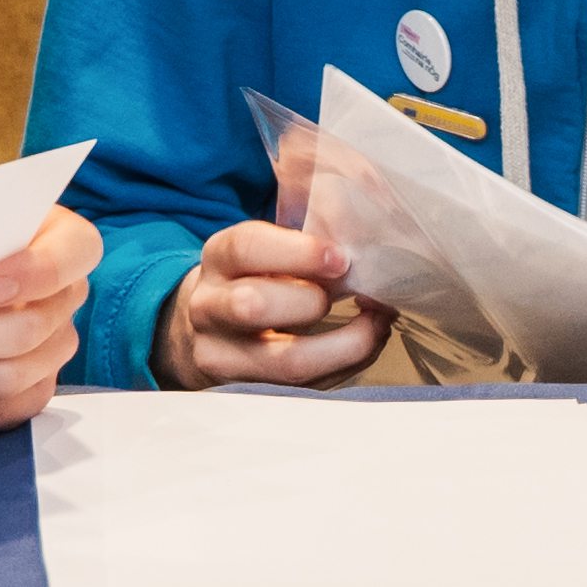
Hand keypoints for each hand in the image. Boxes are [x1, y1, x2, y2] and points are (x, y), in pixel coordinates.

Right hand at [161, 214, 387, 388]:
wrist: (211, 330)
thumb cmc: (259, 276)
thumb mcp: (268, 244)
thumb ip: (312, 224)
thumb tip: (376, 196)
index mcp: (219, 257)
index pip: (245, 247)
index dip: (298, 252)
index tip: (340, 258)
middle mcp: (210, 307)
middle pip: (253, 305)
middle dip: (313, 301)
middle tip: (351, 293)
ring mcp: (222, 355)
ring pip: (285, 360)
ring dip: (343, 344)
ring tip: (374, 323)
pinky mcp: (247, 391)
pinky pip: (306, 388)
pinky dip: (347, 366)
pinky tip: (366, 344)